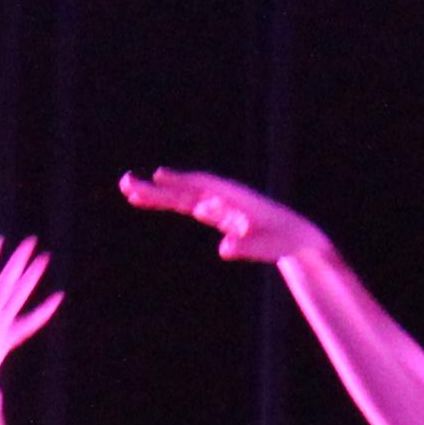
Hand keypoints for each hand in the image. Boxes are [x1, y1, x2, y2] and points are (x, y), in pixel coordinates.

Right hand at [118, 168, 330, 268]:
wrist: (297, 238)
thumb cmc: (284, 240)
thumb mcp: (266, 245)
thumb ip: (246, 244)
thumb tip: (224, 248)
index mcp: (233, 198)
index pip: (200, 187)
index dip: (178, 182)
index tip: (156, 177)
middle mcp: (223, 197)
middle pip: (184, 189)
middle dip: (156, 189)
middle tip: (126, 183)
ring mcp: (219, 204)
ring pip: (183, 196)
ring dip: (158, 194)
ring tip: (130, 192)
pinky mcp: (218, 214)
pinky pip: (188, 204)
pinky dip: (171, 201)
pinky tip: (154, 200)